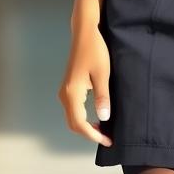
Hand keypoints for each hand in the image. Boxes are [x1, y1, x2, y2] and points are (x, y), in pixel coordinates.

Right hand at [58, 24, 112, 146]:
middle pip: (74, 124)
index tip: (108, 140)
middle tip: (108, 138)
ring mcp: (65, 91)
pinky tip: (97, 117)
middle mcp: (65, 95)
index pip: (79, 123)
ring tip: (104, 130)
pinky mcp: (70, 87)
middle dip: (89, 133)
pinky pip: (74, 109)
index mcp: (72, 93)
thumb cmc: (95, 51)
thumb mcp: (103, 74)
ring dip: (86, 126)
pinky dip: (84, 118)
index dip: (93, 135)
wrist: (85, 33)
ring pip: (73, 117)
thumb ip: (102, 97)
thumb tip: (104, 119)